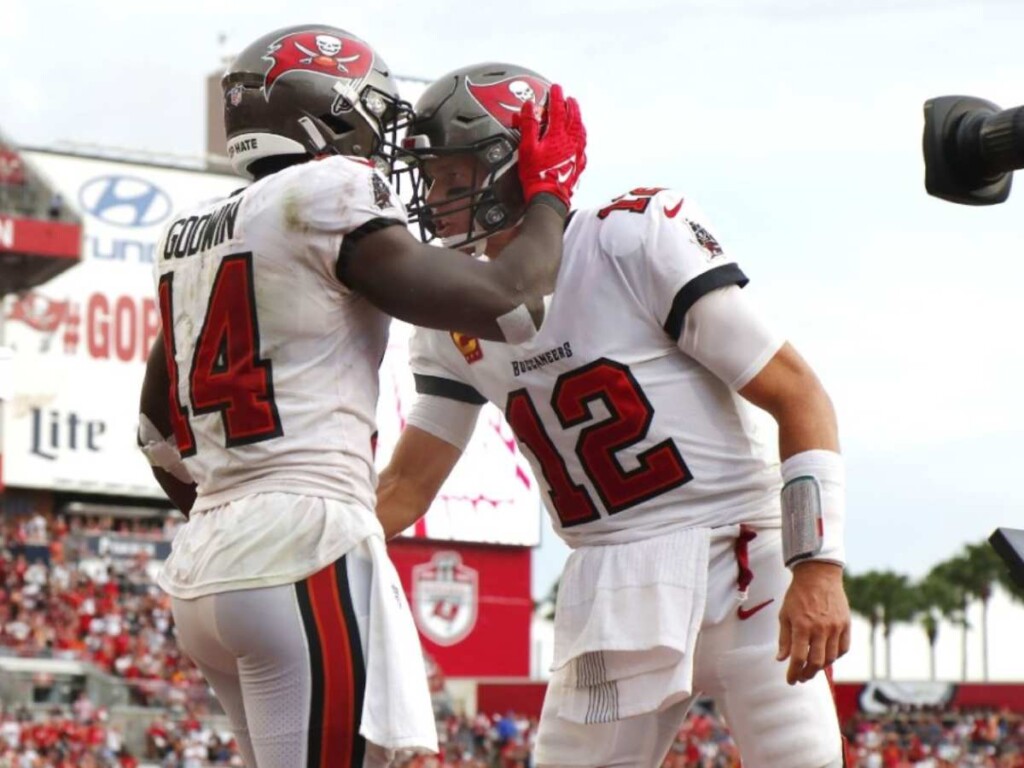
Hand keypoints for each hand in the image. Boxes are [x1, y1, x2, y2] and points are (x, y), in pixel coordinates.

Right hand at [516, 84, 586, 209]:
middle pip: (574, 117)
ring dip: (578, 119)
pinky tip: (579, 138)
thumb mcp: (527, 147)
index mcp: (558, 134)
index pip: (559, 109)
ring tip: (575, 114)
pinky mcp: (579, 164)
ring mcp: (577, 153)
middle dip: (571, 105)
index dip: (557, 96)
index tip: (556, 88)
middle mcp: (571, 141)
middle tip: (569, 98)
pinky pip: (583, 145)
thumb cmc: (537, 175)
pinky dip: (581, 136)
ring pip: (581, 130)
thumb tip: (530, 106)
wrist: (549, 197)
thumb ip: (529, 124)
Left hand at [776, 560, 850, 684]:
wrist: (818, 575)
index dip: (793, 673)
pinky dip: (835, 656)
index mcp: (802, 626)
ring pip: (831, 658)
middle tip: (801, 677)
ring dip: (821, 667)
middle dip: (807, 674)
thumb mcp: (784, 615)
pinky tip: (826, 656)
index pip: (798, 658)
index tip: (790, 680)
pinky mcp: (846, 624)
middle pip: (816, 662)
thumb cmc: (798, 595)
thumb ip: (784, 639)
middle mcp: (820, 629)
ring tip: (812, 668)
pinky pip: (843, 648)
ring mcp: (835, 627)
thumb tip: (781, 659)